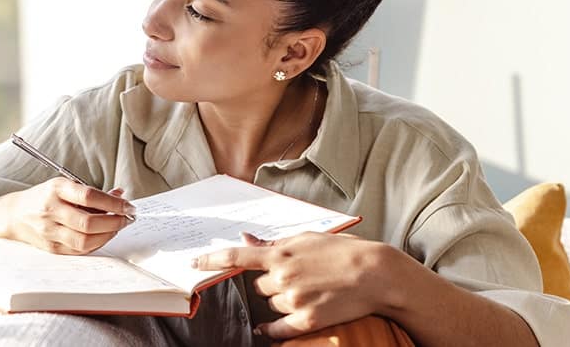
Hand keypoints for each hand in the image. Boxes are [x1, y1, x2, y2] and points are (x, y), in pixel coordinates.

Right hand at [0, 178, 135, 254]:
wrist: (15, 214)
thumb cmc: (44, 197)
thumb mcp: (65, 186)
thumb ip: (92, 193)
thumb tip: (120, 196)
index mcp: (56, 190)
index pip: (90, 197)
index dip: (113, 203)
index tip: (128, 206)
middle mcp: (51, 210)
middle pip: (89, 223)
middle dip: (114, 222)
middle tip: (127, 218)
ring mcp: (50, 231)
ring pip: (85, 240)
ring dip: (108, 235)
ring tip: (117, 227)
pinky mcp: (52, 247)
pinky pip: (79, 250)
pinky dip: (96, 244)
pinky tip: (103, 236)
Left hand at [193, 231, 396, 339]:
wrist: (376, 274)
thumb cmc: (342, 252)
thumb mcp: (307, 239)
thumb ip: (274, 243)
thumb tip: (246, 239)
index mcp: (281, 253)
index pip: (236, 257)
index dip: (211, 260)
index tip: (193, 263)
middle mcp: (283, 276)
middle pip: (258, 287)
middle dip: (270, 283)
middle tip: (295, 278)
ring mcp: (294, 299)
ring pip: (270, 305)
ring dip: (281, 302)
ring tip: (309, 292)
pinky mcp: (307, 320)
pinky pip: (278, 329)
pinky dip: (271, 330)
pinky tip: (267, 329)